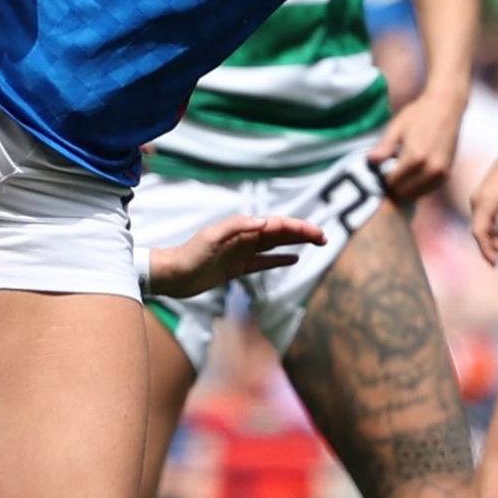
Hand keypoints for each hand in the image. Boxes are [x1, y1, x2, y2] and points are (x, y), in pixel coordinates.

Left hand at [145, 214, 326, 298]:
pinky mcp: (238, 268)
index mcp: (241, 228)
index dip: (298, 227)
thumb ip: (236, 227)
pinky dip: (279, 259)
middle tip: (324, 237)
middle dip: (302, 233)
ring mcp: (242, 253)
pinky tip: (294, 258)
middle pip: (279, 233)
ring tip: (316, 243)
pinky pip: (264, 262)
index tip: (316, 233)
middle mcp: (244, 238)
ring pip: (275, 245)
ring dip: (296, 243)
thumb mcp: (211, 238)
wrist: (172, 275)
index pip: (276, 225)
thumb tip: (264, 221)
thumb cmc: (189, 255)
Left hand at [371, 85, 467, 203]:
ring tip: (398, 173)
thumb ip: (384, 148)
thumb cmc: (419, 114)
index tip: (377, 174)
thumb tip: (370, 162)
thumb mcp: (396, 128)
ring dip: (405, 189)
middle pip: (405, 192)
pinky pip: (428, 190)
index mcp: (416, 158)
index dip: (382, 180)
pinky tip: (410, 175)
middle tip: (386, 175)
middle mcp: (431, 169)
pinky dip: (417, 188)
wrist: (446, 107)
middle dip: (393, 187)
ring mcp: (441, 173)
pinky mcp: (447, 173)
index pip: (393, 183)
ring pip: (417, 194)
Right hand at [466, 146, 497, 264]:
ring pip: (481, 226)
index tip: (497, 264)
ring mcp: (478, 197)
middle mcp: (477, 200)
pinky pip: (484, 219)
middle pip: (479, 232)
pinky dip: (493, 230)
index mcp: (486, 201)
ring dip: (495, 239)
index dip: (487, 251)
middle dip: (496, 246)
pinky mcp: (483, 196)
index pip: (480, 233)